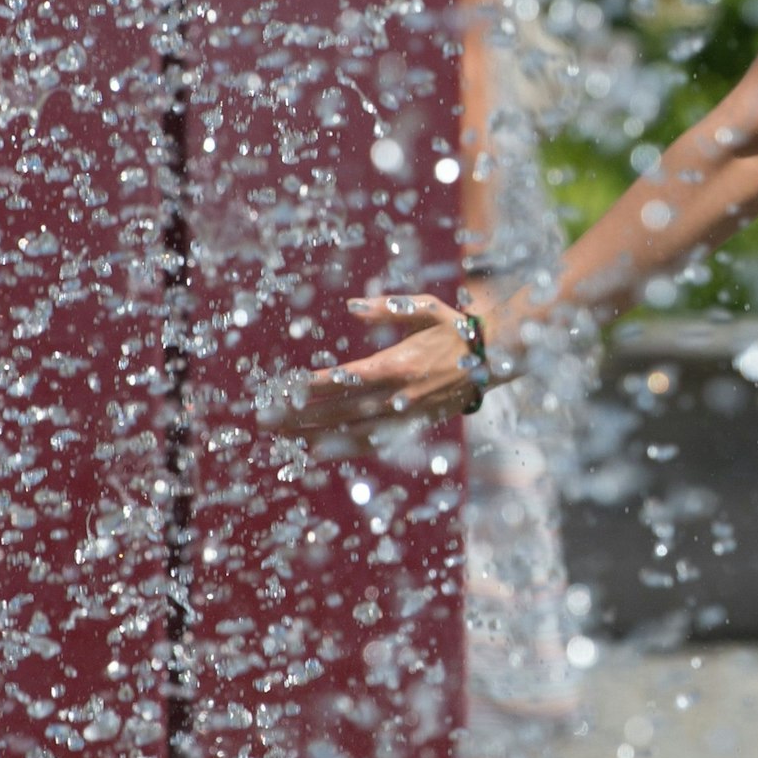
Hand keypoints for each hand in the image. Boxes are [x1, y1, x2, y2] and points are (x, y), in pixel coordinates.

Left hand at [269, 294, 489, 433]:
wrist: (492, 359)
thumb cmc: (454, 328)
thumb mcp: (424, 308)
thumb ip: (387, 308)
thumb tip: (352, 305)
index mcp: (399, 363)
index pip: (346, 379)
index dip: (313, 386)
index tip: (283, 389)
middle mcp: (398, 394)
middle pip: (340, 409)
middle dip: (299, 414)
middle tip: (265, 418)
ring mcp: (405, 414)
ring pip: (351, 429)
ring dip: (313, 433)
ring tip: (281, 436)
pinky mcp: (412, 425)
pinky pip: (373, 442)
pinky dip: (344, 448)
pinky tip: (318, 451)